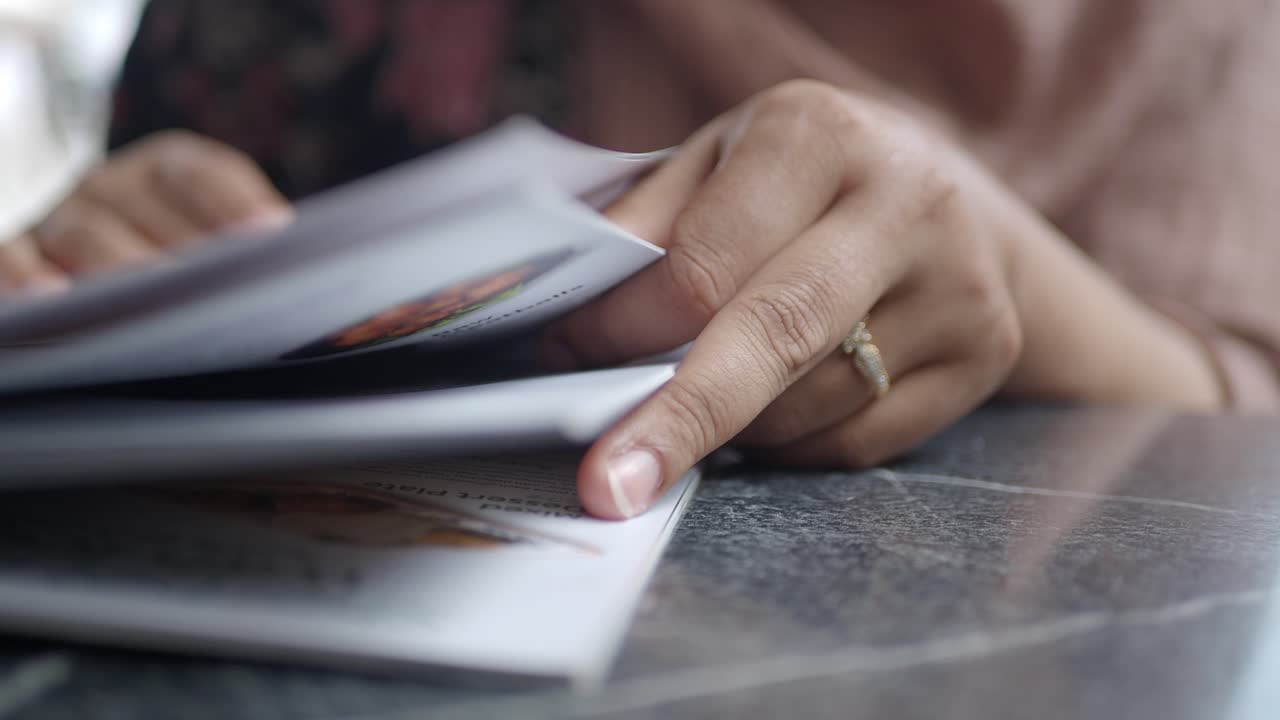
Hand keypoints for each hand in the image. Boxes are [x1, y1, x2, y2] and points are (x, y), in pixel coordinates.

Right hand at [0, 130, 288, 296]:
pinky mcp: (12, 246)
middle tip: (215, 284)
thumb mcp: (204, 241)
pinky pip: (9, 252)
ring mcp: (57, 215)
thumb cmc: (164, 259)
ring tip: (148, 295)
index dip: (235, 200)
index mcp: (163, 171)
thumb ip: (251, 253)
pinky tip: (49, 297)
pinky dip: (24, 273)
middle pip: (143, 204)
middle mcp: (110, 184)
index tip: (273, 233)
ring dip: (119, 262)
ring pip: (86, 231)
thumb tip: (316, 298)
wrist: (74, 261)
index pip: (199, 172)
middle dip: (182, 247)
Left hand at [554, 79, 1223, 519]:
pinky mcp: (983, 351)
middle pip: (775, 335)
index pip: (704, 260)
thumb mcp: (718, 161)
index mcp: (818, 135)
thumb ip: (647, 223)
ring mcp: (959, 282)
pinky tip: (773, 407)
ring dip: (732, 427)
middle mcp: (905, 201)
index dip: (624, 327)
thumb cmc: (801, 180)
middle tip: (612, 484)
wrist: (945, 196)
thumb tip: (568, 307)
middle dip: (681, 418)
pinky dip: (792, 443)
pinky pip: (858, 440)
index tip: (566, 362)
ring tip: (696, 401)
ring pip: (812, 403)